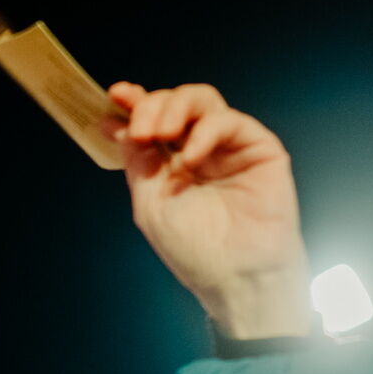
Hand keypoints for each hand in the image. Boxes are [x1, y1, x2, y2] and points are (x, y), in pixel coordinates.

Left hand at [106, 83, 309, 338]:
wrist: (237, 278)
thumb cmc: (195, 251)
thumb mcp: (150, 203)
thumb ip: (137, 162)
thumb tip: (113, 125)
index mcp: (173, 165)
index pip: (154, 121)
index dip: (136, 103)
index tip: (116, 95)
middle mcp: (201, 152)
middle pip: (175, 104)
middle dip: (152, 106)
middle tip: (141, 129)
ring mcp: (230, 148)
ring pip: (203, 102)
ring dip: (175, 108)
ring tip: (160, 133)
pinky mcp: (259, 149)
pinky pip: (230, 122)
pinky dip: (206, 132)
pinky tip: (192, 158)